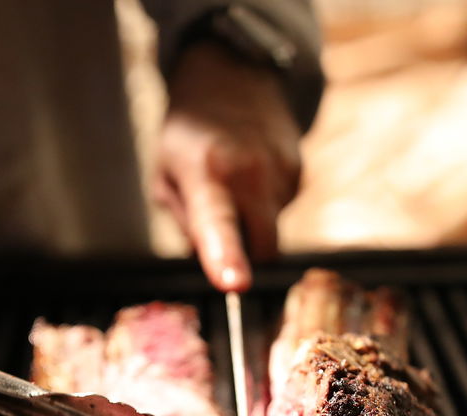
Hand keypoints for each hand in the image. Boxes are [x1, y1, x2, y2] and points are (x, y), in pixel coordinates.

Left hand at [154, 41, 301, 292]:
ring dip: (252, 223)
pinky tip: (251, 177)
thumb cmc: (189, 136)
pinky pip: (282, 210)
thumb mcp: (166, 178)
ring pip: (272, 230)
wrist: (231, 79)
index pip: (218, 224)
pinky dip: (265, 205)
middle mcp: (251, 171)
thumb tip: (209, 263)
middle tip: (221, 236)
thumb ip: (186, 225)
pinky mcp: (300, 171)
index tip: (233, 284)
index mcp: (207, 172)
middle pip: (262, 248)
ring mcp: (282, 171)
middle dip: (246, 257)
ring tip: (233, 185)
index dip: (226, 256)